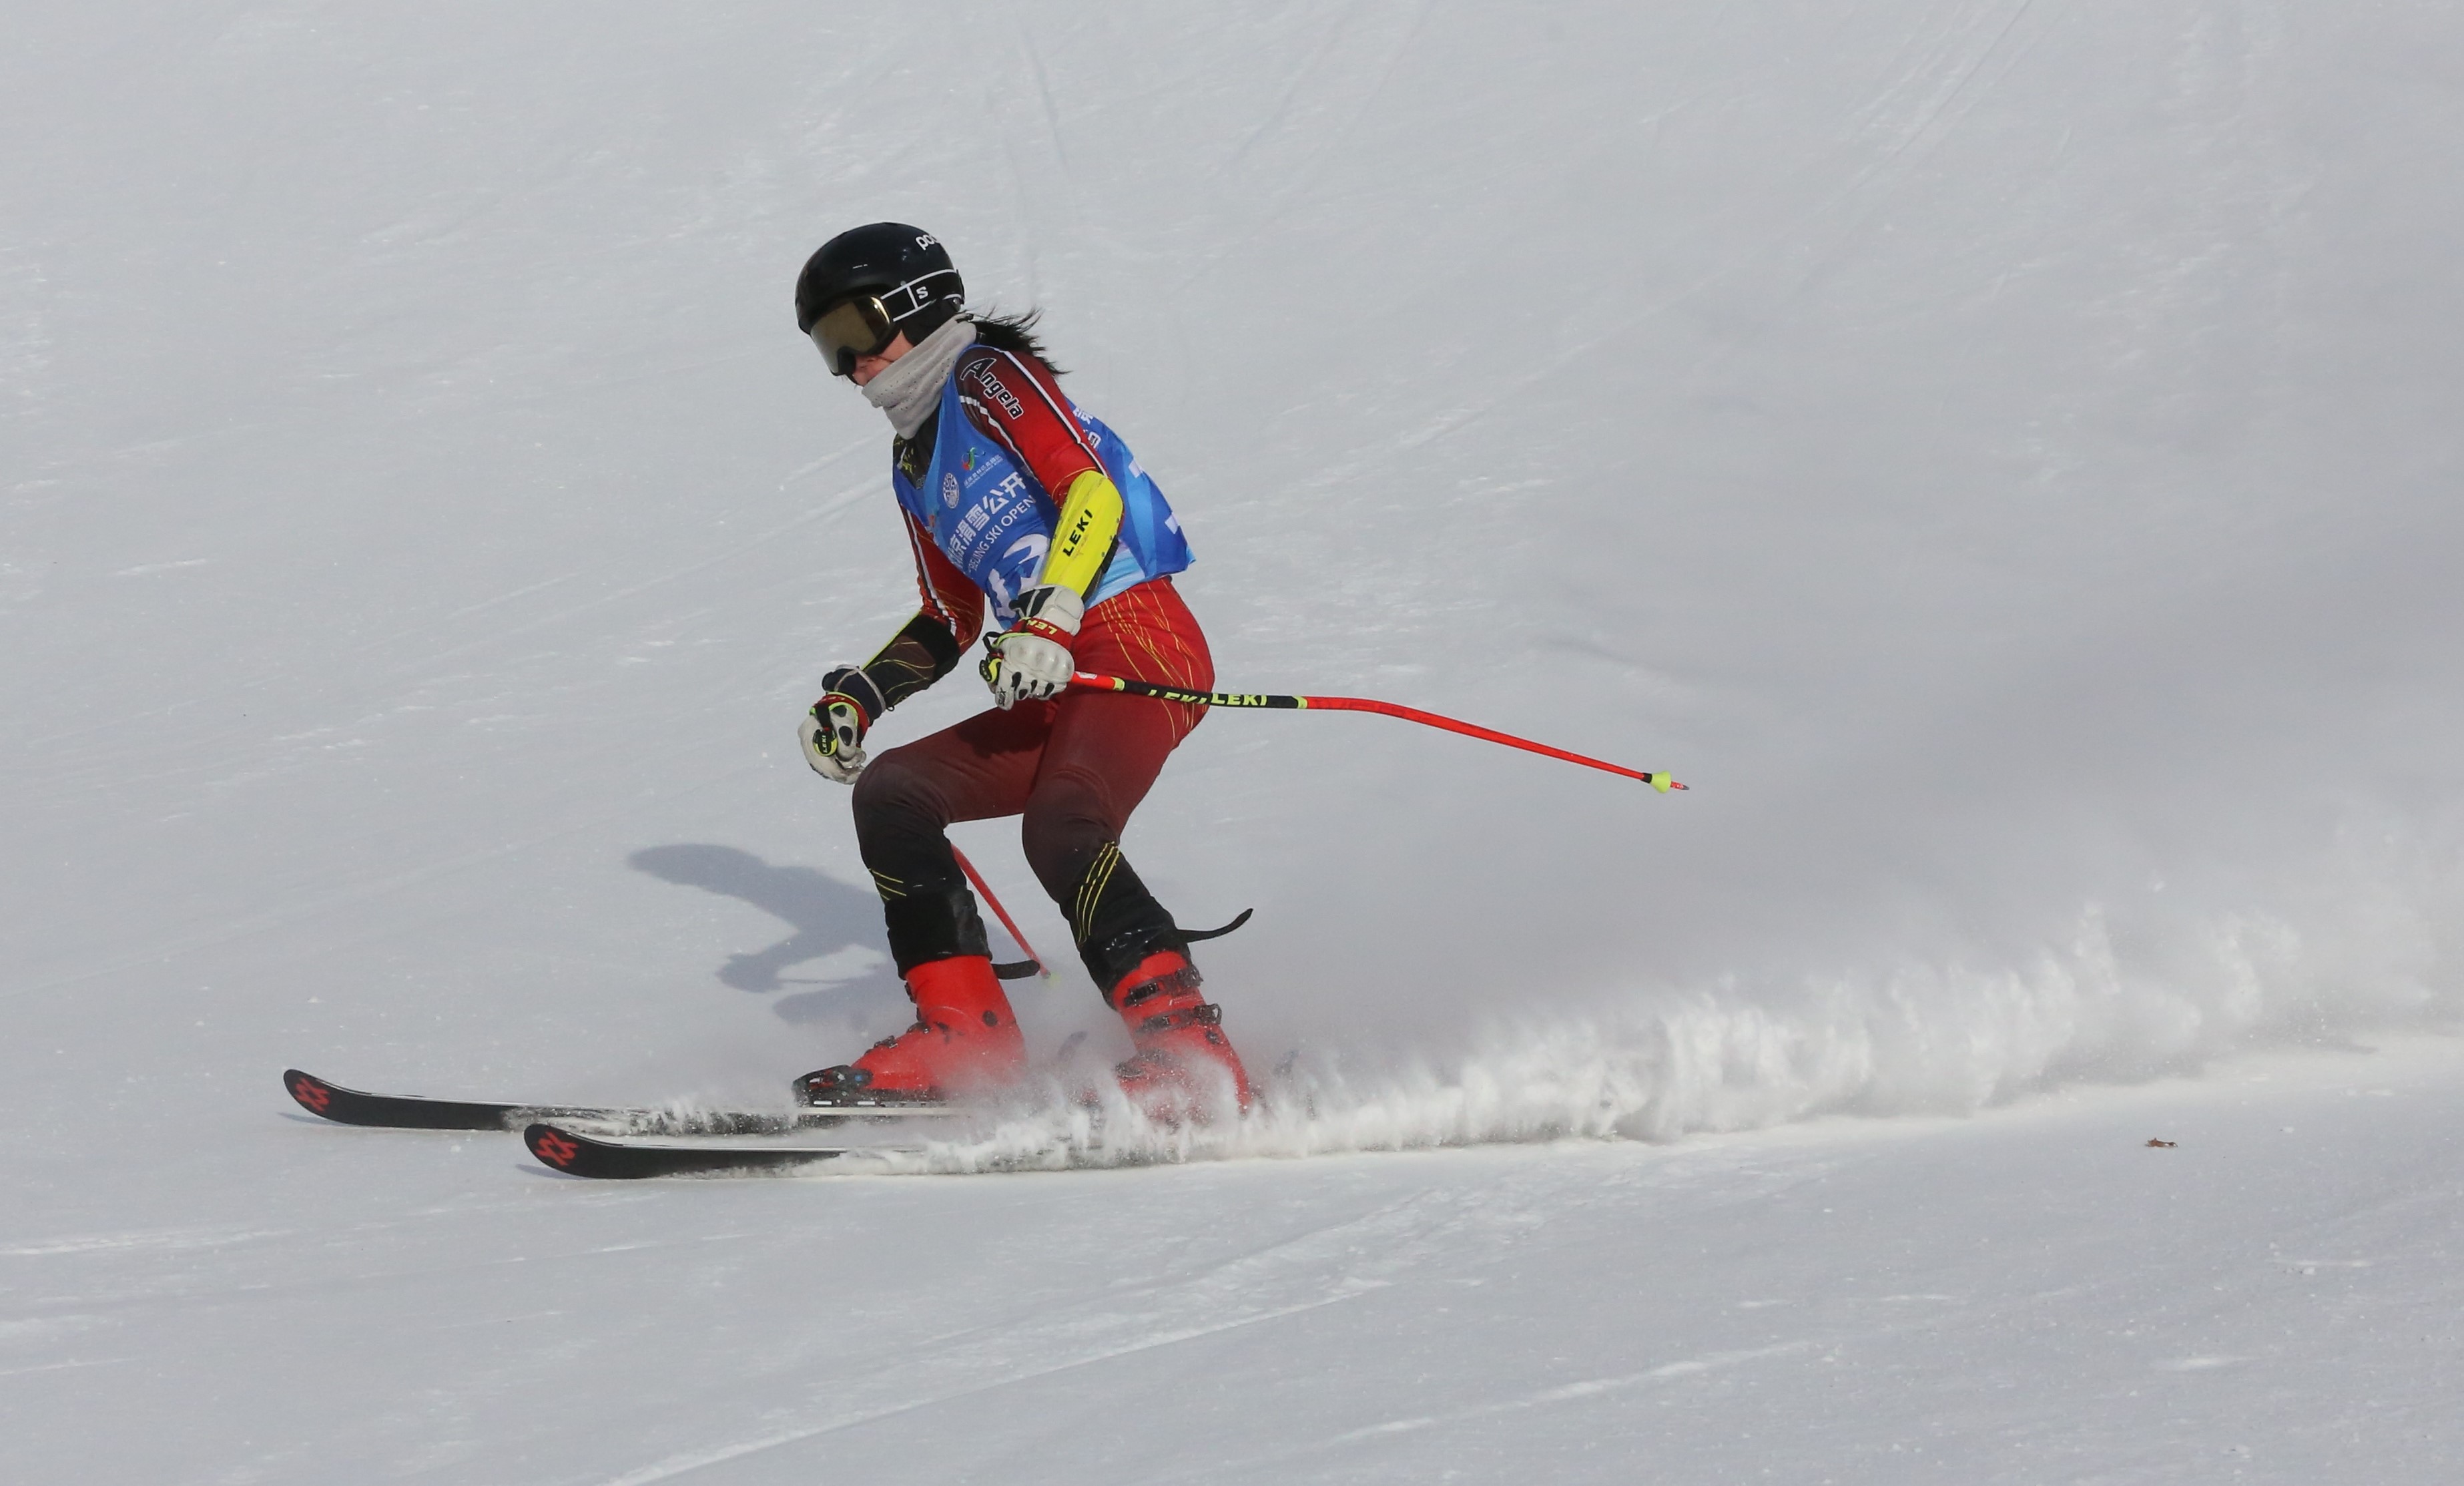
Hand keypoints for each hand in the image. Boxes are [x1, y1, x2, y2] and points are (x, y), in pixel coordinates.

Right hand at [799, 666, 883, 783]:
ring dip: (848, 766)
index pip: (818, 760)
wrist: (844, 704)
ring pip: (831, 768)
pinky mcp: (825, 752)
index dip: (835, 771)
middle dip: (844, 772)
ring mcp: (816, 748)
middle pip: (823, 768)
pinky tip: (857, 758)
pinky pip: (835, 765)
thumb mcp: (845, 723)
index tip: (852, 774)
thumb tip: (847, 757)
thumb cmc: (842, 710)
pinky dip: (847, 766)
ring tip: (861, 755)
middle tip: (860, 772)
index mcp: (808, 733)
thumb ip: (845, 740)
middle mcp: (809, 743)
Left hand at [979, 586, 1081, 708]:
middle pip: (1022, 693)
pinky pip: (1054, 690)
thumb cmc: (1024, 639)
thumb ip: (996, 663)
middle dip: (1019, 691)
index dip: (1003, 699)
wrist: (1050, 629)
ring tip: (1033, 681)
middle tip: (1020, 686)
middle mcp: (1035, 665)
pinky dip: (1048, 689)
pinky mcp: (1064, 672)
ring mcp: (1051, 670)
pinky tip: (1044, 681)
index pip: (1006, 688)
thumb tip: (992, 683)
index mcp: (1018, 657)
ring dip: (1033, 691)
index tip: (1004, 702)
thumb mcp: (1005, 645)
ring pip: (1038, 694)